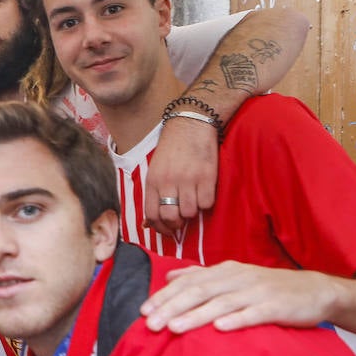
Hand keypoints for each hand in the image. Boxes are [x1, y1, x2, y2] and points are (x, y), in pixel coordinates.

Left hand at [141, 261, 339, 332]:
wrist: (315, 290)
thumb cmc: (268, 287)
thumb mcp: (234, 276)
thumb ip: (201, 275)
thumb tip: (170, 275)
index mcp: (225, 271)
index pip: (188, 282)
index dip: (165, 295)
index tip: (143, 310)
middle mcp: (237, 279)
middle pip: (199, 292)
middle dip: (171, 307)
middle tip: (150, 324)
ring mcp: (257, 292)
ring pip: (220, 303)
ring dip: (195, 315)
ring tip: (174, 328)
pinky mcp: (276, 307)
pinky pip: (253, 314)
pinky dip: (236, 319)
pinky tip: (219, 328)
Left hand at [143, 115, 217, 237]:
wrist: (191, 125)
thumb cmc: (172, 150)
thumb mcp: (155, 170)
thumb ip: (154, 193)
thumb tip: (149, 223)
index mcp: (153, 180)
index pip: (151, 214)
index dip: (159, 228)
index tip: (167, 231)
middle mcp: (168, 181)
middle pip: (170, 217)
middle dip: (176, 224)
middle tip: (182, 220)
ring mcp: (188, 179)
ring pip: (189, 212)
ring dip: (192, 212)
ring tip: (193, 202)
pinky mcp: (206, 177)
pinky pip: (207, 204)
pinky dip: (207, 203)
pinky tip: (204, 192)